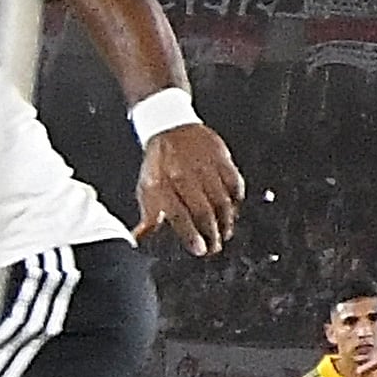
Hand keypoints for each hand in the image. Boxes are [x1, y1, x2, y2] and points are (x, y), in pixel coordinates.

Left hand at [132, 121, 243, 255]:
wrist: (171, 127)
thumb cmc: (159, 163)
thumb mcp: (146, 187)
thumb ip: (148, 215)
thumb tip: (140, 238)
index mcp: (163, 184)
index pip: (179, 215)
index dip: (191, 235)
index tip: (200, 249)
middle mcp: (184, 175)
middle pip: (203, 210)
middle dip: (212, 233)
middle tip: (216, 246)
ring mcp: (204, 166)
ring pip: (221, 200)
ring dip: (226, 220)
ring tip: (226, 232)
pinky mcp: (221, 157)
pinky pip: (234, 183)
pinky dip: (236, 199)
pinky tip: (234, 208)